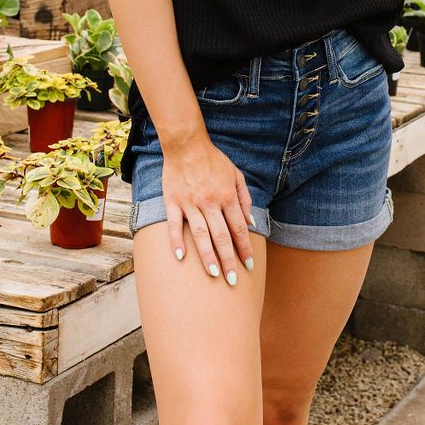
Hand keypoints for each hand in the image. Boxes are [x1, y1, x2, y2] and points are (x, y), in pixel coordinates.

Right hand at [161, 135, 255, 284]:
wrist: (186, 144)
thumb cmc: (213, 160)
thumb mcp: (236, 175)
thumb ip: (244, 199)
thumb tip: (251, 223)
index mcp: (227, 196)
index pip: (238, 228)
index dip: (245, 248)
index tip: (248, 265)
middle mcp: (210, 202)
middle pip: (221, 236)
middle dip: (229, 260)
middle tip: (233, 280)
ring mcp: (189, 203)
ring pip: (200, 234)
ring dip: (207, 256)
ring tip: (214, 274)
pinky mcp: (172, 202)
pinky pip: (173, 225)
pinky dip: (176, 241)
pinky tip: (180, 257)